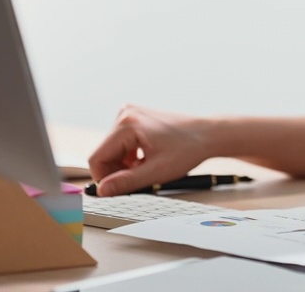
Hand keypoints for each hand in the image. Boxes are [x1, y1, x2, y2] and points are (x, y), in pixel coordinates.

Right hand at [87, 104, 210, 195]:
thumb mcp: (157, 172)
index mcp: (127, 124)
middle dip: (116, 171)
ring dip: (124, 165)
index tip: (119, 190)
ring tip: (146, 169)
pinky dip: (130, 156)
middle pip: (103, 153)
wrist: (207, 134)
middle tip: (138, 180)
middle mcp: (125, 114)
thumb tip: (102, 190)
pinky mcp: (134, 118)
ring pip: (112, 150)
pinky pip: (121, 144)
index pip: (97, 158)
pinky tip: (146, 160)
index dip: (104, 179)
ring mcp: (129, 114)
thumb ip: (127, 182)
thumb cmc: (188, 149)